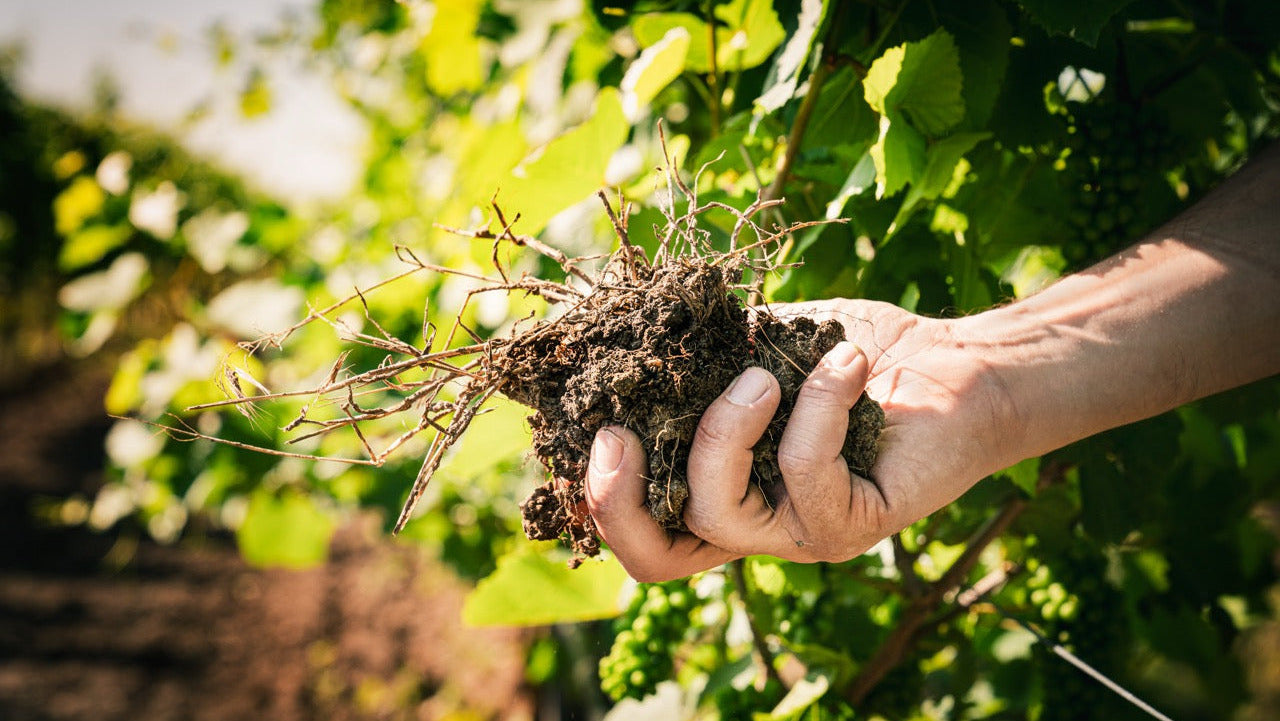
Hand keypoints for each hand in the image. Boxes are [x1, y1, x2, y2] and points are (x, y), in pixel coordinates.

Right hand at [584, 299, 1021, 580]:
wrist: (959, 366)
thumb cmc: (856, 356)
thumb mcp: (765, 345)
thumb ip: (706, 355)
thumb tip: (636, 328)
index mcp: (721, 486)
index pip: (641, 527)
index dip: (598, 496)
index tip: (594, 421)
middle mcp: (754, 524)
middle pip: (656, 561)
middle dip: (616, 503)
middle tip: (615, 436)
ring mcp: (801, 534)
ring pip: (719, 516)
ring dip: (724, 431)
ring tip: (760, 375)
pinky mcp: (855, 523)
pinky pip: (806, 471)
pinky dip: (818, 403)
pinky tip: (848, 361)